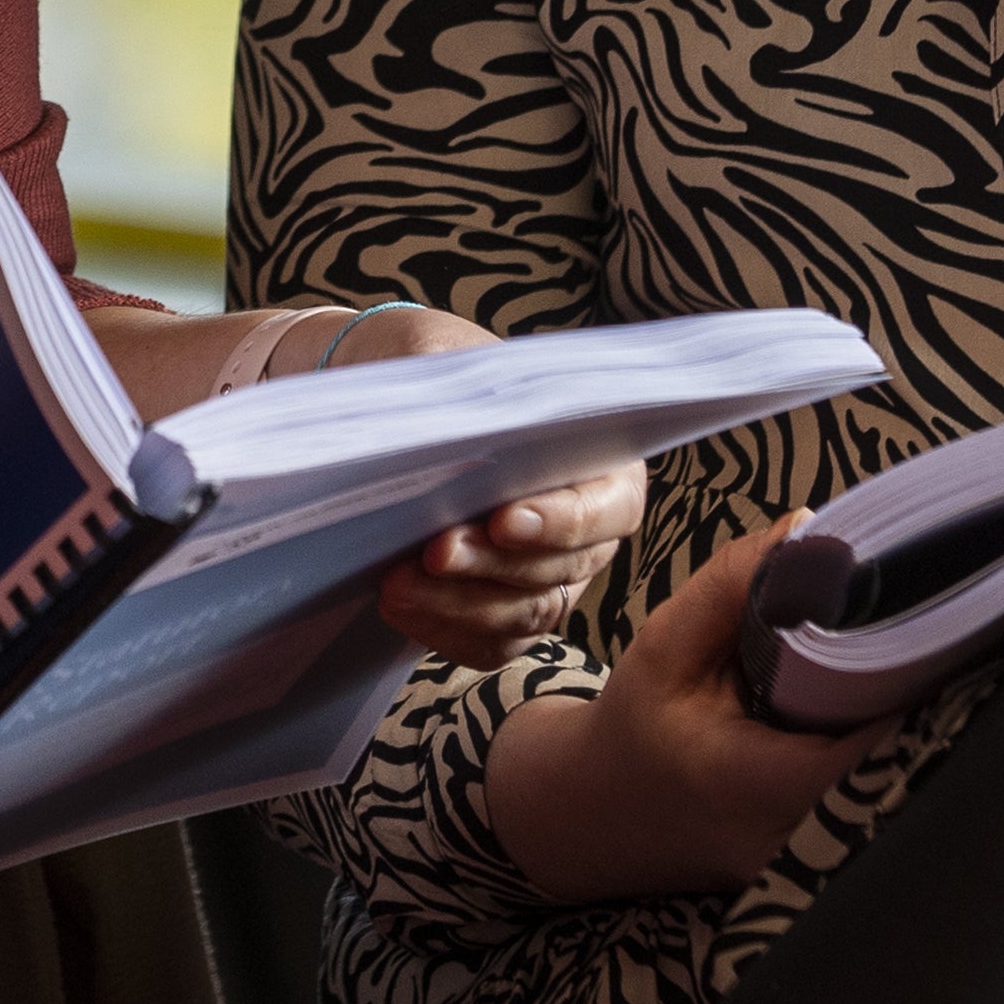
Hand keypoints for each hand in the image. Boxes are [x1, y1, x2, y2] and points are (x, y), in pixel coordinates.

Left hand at [322, 307, 649, 664]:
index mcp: (604, 461)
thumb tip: (440, 429)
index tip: (504, 520)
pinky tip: (398, 606)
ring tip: (397, 584)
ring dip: (459, 605)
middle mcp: (590, 532)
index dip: (562, 521)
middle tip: (434, 552)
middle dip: (492, 565)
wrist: (409, 411)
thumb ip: (458, 387)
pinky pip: (489, 644)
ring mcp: (554, 580)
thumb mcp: (450, 359)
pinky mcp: (509, 617)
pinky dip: (442, 631)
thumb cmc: (444, 374)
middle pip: (560, 569)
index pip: (606, 506)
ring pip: (524, 615)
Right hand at [482, 515, 892, 902]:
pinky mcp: (820, 863)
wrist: (600, 814)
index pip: (871, 743)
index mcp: (749, 786)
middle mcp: (790, 841)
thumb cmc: (632, 727)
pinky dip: (881, 754)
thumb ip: (731, 585)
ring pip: (893, 791)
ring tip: (911, 665)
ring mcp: (809, 864)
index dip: (910, 684)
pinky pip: (873, 802)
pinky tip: (880, 708)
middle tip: (926, 634)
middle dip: (917, 699)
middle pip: (896, 768)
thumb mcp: (663, 644)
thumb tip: (810, 528)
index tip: (923, 627)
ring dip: (905, 727)